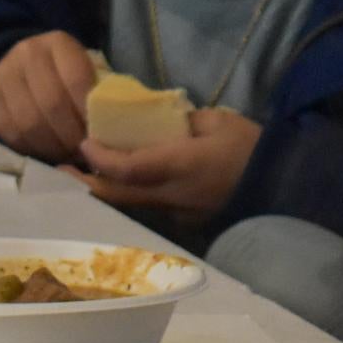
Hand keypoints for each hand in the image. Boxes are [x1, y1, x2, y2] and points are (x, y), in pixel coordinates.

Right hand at [0, 30, 94, 162]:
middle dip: (72, 135)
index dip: (88, 112)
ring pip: (29, 123)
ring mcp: (1, 75)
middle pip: (52, 104)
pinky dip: (30, 149)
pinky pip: (9, 133)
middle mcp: (26, 54)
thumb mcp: (81, 67)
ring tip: (67, 155)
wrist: (12, 61)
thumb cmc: (60, 71)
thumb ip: (96, 90)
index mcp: (57, 43)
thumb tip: (112, 129)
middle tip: (84, 152)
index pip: (76, 79)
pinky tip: (45, 152)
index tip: (99, 135)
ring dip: (52, 147)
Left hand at [70, 106, 262, 222]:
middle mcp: (172, 196)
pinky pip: (147, 208)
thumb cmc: (254, 150)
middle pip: (118, 195)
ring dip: (104, 191)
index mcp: (181, 167)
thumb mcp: (221, 122)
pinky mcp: (184, 220)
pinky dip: (127, 196)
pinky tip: (120, 184)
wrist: (283, 188)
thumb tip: (161, 123)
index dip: (101, 158)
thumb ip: (185, 122)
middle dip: (86, 183)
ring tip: (82, 176)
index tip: (83, 143)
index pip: (129, 168)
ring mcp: (177, 213)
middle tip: (60, 171)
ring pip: (129, 205)